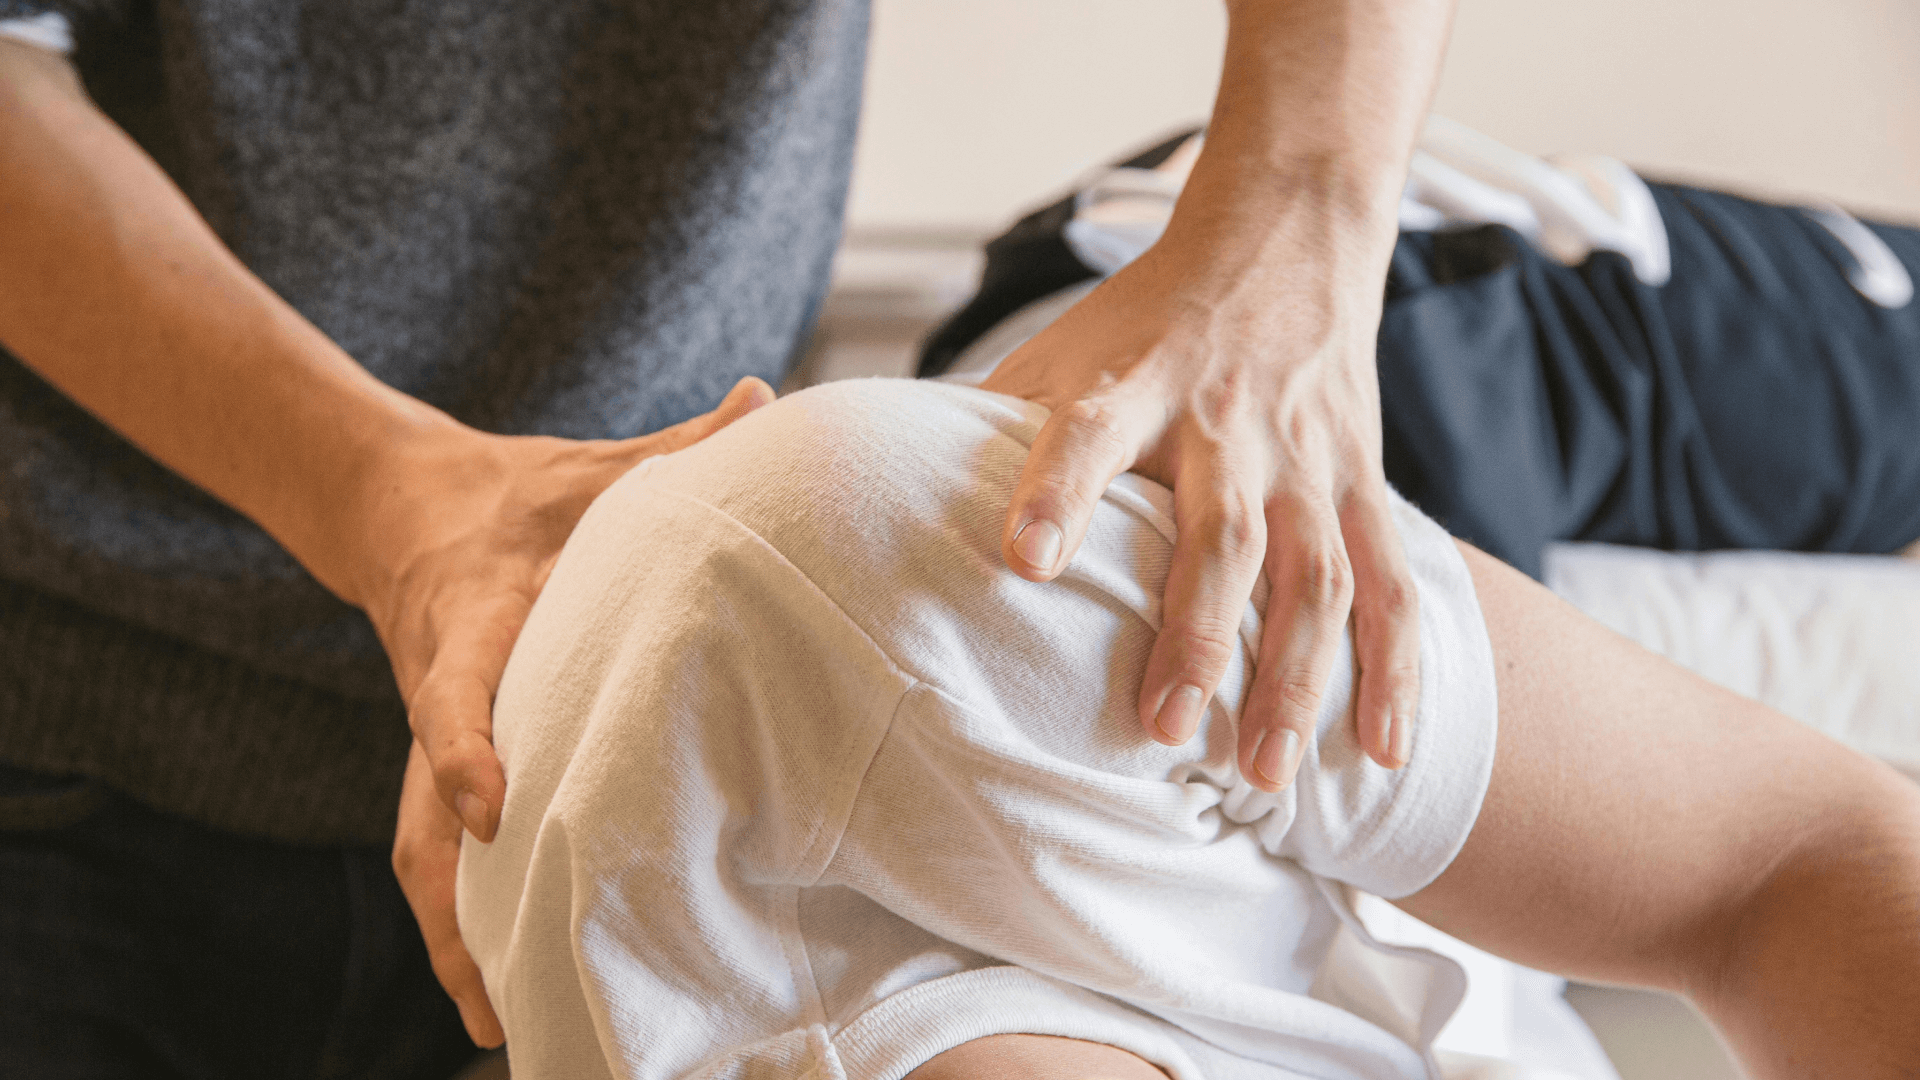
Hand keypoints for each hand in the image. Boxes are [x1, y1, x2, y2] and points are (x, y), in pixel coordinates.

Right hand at [381, 376, 773, 1043]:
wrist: (408, 506)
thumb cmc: (525, 493)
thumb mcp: (595, 465)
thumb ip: (676, 446)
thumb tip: (765, 399)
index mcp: (474, 619)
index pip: (451, 690)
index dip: (459, 748)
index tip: (486, 809)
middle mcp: (442, 692)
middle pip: (418, 813)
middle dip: (450, 902)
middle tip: (493, 990)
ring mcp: (429, 738)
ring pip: (418, 851)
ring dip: (451, 935)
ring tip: (497, 1021)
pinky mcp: (440, 761)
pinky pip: (437, 847)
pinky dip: (462, 915)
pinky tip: (502, 976)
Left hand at [980, 240, 1417, 793]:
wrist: (1282, 239)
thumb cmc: (1145, 320)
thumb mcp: (1061, 350)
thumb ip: (992, 430)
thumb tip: (884, 508)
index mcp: (1133, 386)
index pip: (1087, 435)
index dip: (1057, 494)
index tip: (1025, 561)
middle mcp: (1226, 425)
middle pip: (1221, 536)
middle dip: (1195, 636)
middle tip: (1160, 729)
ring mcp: (1305, 459)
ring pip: (1315, 576)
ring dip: (1293, 679)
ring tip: (1260, 774)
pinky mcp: (1363, 482)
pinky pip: (1390, 583)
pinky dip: (1393, 669)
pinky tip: (1382, 751)